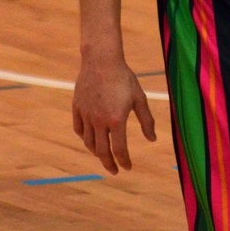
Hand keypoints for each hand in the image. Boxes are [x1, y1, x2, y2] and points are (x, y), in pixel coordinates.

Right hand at [72, 53, 155, 173]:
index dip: (124, 162)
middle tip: (114, 171)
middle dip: (108, 164)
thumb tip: (152, 139)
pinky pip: (79, 129)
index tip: (127, 167)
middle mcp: (100, 121)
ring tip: (103, 155)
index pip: (120, 150)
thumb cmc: (123, 78)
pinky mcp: (77, 107)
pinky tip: (90, 138)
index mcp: (117, 120)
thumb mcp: (139, 98)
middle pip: (102, 151)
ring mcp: (87, 115)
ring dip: (96, 152)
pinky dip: (84, 137)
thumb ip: (147, 120)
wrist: (101, 60)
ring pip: (89, 142)